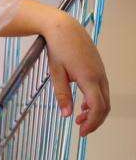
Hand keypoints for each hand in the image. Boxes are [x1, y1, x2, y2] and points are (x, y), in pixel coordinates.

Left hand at [41, 13, 109, 135]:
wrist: (64, 27)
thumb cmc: (58, 48)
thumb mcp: (56, 72)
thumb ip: (62, 94)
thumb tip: (66, 114)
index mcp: (89, 78)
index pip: (97, 107)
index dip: (92, 122)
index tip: (81, 131)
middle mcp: (99, 76)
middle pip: (104, 105)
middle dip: (95, 120)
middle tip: (81, 129)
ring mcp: (101, 71)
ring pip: (104, 98)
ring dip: (95, 111)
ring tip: (80, 118)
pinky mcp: (98, 68)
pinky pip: (101, 89)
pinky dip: (95, 100)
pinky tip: (84, 104)